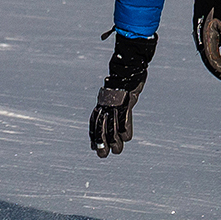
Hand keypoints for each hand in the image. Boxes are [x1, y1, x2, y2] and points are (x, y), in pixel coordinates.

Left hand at [89, 34, 155, 156]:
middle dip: (101, 142)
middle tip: (102, 156)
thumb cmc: (123, 77)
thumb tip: (116, 109)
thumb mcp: (116, 93)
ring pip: (112, 125)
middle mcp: (106, 104)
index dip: (94, 136)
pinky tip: (126, 138)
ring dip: (114, 140)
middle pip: (101, 127)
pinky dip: (125, 128)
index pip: (94, 122)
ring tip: (116, 152)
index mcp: (102, 102)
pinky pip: (124, 117)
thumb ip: (114, 103)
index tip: (93, 148)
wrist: (127, 63)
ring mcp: (116, 102)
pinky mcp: (126, 100)